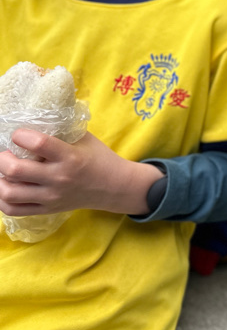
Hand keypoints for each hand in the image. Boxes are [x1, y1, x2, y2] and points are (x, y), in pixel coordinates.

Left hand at [0, 131, 161, 215]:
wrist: (113, 186)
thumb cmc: (98, 158)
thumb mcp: (84, 139)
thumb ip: (60, 131)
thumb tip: (34, 119)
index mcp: (70, 157)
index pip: (38, 144)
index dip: (21, 135)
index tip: (19, 134)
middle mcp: (59, 178)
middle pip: (15, 170)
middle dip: (2, 158)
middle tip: (6, 153)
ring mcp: (51, 197)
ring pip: (9, 193)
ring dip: (0, 180)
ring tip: (5, 170)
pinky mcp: (47, 209)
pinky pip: (13, 209)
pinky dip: (1, 199)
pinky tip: (6, 186)